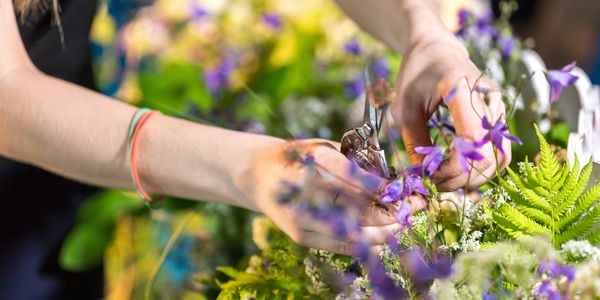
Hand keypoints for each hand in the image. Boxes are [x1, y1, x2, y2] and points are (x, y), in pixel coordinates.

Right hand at [237, 138, 402, 254]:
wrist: (258, 177)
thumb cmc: (297, 158)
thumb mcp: (322, 148)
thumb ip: (352, 161)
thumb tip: (391, 178)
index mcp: (310, 160)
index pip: (349, 174)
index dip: (378, 185)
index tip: (404, 189)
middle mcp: (304, 190)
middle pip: (354, 207)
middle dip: (390, 211)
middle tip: (418, 208)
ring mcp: (301, 217)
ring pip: (351, 231)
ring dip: (384, 230)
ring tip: (408, 225)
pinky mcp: (301, 236)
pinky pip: (340, 244)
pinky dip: (367, 244)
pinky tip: (388, 240)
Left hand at [392, 33, 509, 190]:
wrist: (437, 51)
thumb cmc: (416, 75)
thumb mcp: (405, 108)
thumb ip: (415, 143)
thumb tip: (424, 178)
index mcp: (462, 88)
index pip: (472, 141)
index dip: (453, 169)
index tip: (429, 176)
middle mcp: (489, 99)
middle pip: (489, 157)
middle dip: (460, 179)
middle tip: (433, 184)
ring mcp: (498, 108)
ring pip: (499, 159)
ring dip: (472, 178)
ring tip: (443, 180)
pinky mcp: (499, 118)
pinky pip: (498, 152)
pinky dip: (480, 168)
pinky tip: (456, 172)